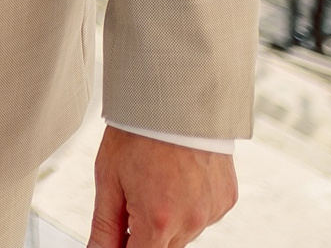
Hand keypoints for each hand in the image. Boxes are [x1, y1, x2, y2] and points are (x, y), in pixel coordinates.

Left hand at [87, 127, 236, 246]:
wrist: (175, 97)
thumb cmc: (137, 133)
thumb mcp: (108, 179)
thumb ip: (104, 227)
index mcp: (158, 220)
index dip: (125, 247)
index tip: (120, 234)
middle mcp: (191, 221)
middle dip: (145, 232)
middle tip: (133, 196)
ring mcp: (212, 211)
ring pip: (184, 234)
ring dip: (167, 220)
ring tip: (156, 180)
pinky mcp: (226, 199)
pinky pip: (203, 216)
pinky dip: (188, 205)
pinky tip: (177, 178)